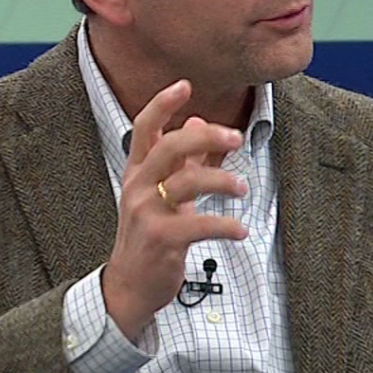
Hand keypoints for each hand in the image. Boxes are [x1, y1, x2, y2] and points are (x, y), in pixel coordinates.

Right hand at [102, 80, 248, 339]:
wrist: (130, 286)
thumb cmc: (152, 234)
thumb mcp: (166, 194)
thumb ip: (186, 161)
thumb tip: (199, 121)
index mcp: (138, 172)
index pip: (144, 128)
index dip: (162, 104)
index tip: (185, 85)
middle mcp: (138, 187)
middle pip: (168, 147)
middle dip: (204, 136)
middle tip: (235, 135)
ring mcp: (146, 213)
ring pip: (186, 183)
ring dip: (221, 180)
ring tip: (242, 188)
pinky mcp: (160, 240)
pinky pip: (197, 225)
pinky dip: (224, 226)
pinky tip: (240, 231)